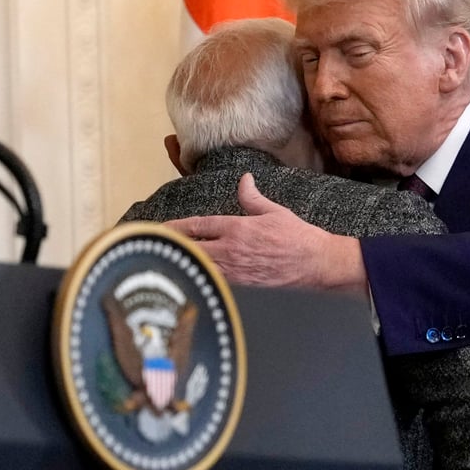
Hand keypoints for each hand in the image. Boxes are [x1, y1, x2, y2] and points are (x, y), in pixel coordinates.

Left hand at [164, 173, 368, 297]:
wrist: (317, 265)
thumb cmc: (299, 238)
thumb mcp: (275, 212)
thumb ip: (253, 198)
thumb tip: (244, 180)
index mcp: (236, 228)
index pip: (196, 226)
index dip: (175, 228)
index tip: (159, 229)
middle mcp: (230, 250)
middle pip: (190, 249)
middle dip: (170, 248)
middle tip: (152, 248)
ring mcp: (234, 272)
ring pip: (198, 269)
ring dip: (181, 266)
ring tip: (163, 267)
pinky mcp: (242, 289)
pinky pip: (213, 285)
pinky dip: (199, 284)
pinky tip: (189, 285)